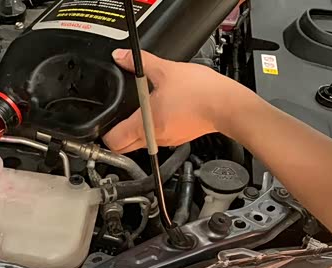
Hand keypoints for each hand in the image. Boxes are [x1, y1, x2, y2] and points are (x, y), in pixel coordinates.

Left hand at [103, 49, 252, 153]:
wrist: (227, 105)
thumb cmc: (201, 92)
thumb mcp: (165, 71)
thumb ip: (140, 63)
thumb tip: (122, 57)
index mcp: (145, 126)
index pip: (113, 142)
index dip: (104, 133)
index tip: (104, 123)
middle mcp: (154, 139)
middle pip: (124, 147)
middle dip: (116, 135)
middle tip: (116, 119)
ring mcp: (167, 141)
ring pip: (141, 143)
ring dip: (136, 130)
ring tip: (141, 111)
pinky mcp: (178, 138)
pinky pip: (157, 137)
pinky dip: (153, 128)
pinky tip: (160, 112)